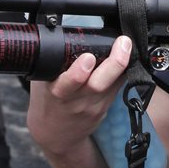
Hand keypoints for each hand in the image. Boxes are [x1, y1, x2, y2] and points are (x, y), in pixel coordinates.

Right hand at [27, 36, 132, 156]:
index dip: (78, 72)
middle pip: (98, 84)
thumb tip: (57, 31)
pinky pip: (118, 88)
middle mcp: (76, 101)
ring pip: (113, 85)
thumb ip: (49, 62)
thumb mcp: (40, 82)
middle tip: (122, 43)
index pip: (67, 84)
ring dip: (123, 64)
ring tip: (127, 45)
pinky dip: (123, 72)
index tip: (88, 57)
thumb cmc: (47, 103)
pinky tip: (128, 58)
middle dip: (112, 63)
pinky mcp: (105, 108)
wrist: (56, 136)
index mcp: (56, 93)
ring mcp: (93, 107)